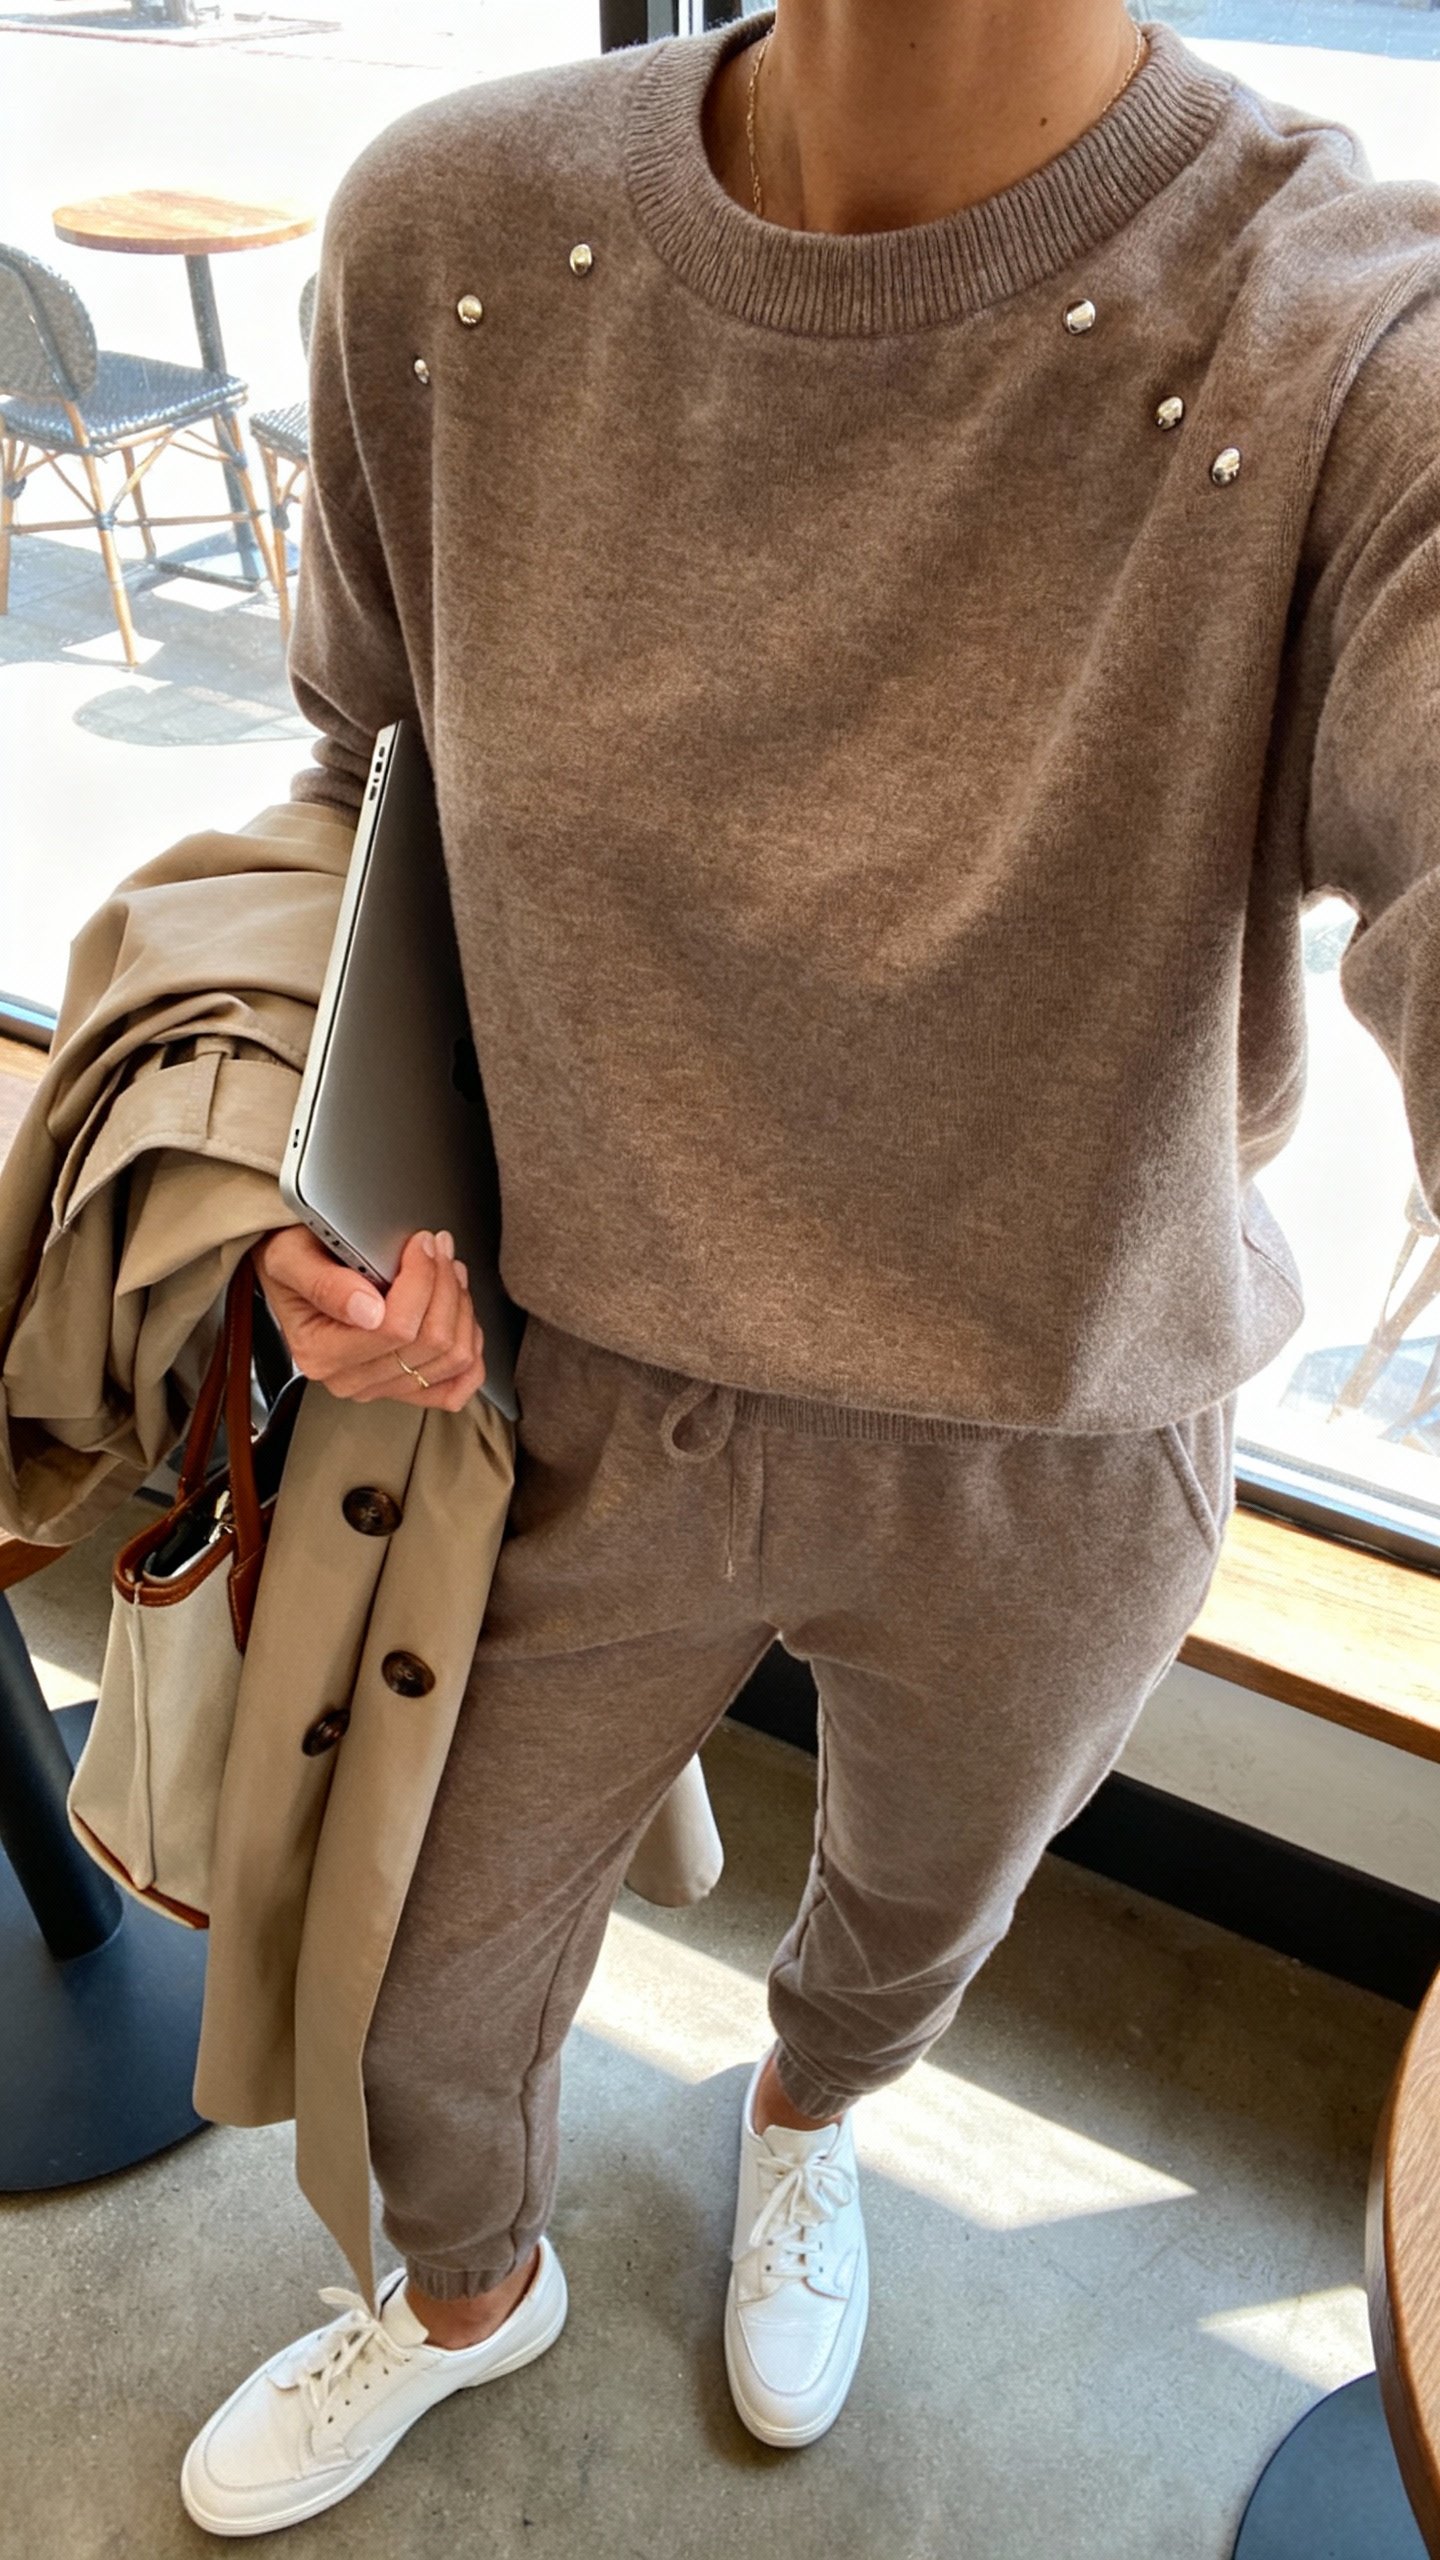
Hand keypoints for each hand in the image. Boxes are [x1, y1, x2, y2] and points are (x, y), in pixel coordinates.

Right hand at [253, 1224, 486, 1411]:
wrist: (294, 1272)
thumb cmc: (294, 1261)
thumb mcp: (291, 1258)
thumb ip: (324, 1284)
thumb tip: (367, 1312)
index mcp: (321, 1353)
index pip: (394, 1328)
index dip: (421, 1280)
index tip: (421, 1244)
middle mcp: (350, 1379)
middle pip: (430, 1342)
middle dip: (445, 1286)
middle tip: (438, 1249)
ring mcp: (381, 1388)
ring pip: (453, 1358)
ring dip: (461, 1307)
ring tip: (449, 1271)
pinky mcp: (406, 1389)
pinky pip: (456, 1389)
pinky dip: (469, 1351)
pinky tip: (461, 1317)